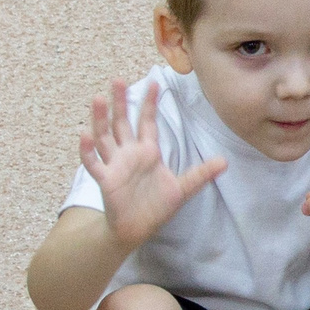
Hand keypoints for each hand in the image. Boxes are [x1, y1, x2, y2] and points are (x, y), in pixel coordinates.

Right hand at [81, 80, 224, 249]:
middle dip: (121, 102)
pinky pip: (94, 163)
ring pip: (105, 137)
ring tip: (98, 99)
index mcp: (148, 152)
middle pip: (122, 122)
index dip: (150, 103)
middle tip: (118, 80)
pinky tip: (85, 135)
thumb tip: (225, 162)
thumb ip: (201, 174)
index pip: (147, 122)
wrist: (137, 229)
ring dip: (100, 119)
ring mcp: (115, 165)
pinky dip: (88, 150)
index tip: (154, 82)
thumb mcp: (182, 189)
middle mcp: (129, 153)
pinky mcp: (106, 179)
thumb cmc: (156, 206)